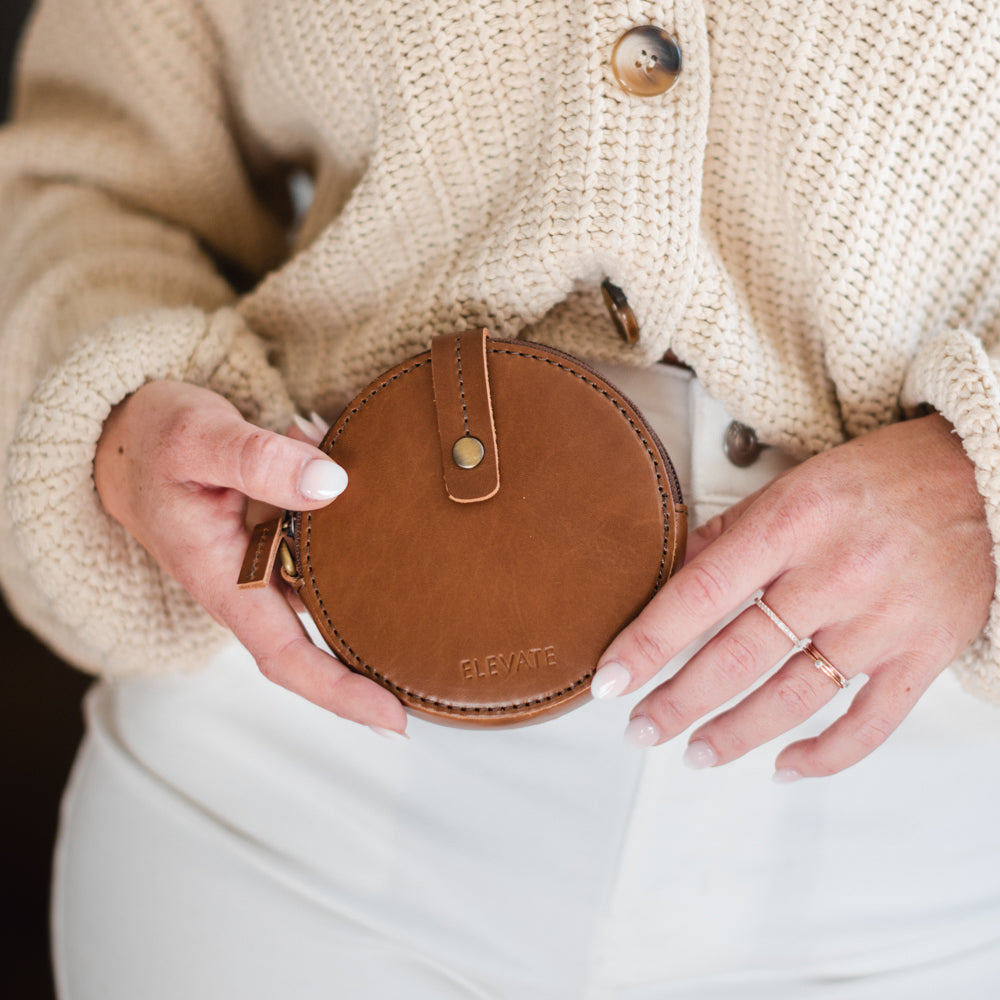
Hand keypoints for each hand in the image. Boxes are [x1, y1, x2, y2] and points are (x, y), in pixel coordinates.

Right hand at [93, 379, 407, 735]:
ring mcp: (266, 561)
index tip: (392, 719)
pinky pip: (326, 543)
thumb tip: (330, 484)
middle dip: (376, 657)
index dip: (339, 691)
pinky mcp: (279, 534)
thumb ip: (258, 459)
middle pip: (321, 635)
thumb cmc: (154, 444)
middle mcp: (250, 583)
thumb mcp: (197, 439)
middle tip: (440, 664)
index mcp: (223, 581)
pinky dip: (358, 532)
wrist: (125, 438)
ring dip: (377, 586)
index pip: (285, 656)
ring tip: (434, 577)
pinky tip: (388, 502)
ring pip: (331, 587)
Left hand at [592, 414, 993, 777]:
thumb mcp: (790, 486)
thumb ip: (727, 537)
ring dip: (736, 734)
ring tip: (695, 753)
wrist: (978, 478)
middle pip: (739, 655)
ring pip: (794, 697)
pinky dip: (826, 755)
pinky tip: (784, 767)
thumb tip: (665, 582)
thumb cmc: (873, 480)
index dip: (649, 641)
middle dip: (679, 701)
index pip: (702, 592)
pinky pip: (871, 722)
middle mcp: (835, 574)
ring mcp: (883, 620)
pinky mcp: (924, 653)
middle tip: (641, 730)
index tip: (611, 678)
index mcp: (793, 523)